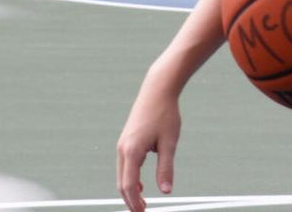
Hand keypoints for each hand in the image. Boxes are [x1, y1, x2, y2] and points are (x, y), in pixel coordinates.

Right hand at [116, 83, 181, 211]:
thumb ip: (166, 168)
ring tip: (142, 204)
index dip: (135, 203)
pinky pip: (124, 166)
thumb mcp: (169, 143)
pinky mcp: (126, 141)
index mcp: (132, 151)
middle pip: (122, 183)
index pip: (129, 185)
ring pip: (122, 175)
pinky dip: (130, 179)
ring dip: (130, 191)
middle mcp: (123, 149)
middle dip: (130, 201)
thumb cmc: (165, 114)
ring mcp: (122, 145)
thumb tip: (166, 190)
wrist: (157, 91)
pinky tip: (140, 186)